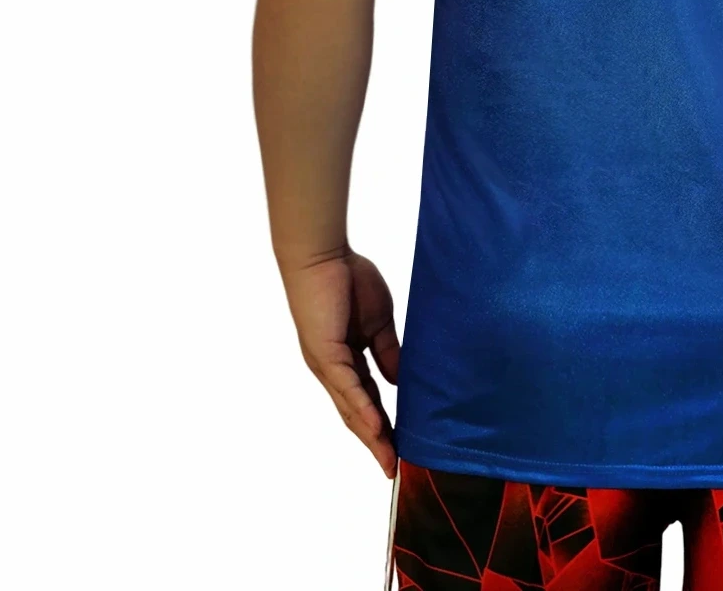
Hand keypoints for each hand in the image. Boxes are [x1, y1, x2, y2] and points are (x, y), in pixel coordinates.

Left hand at [280, 249, 400, 477]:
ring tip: (388, 459)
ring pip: (351, 409)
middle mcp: (333, 370)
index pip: (367, 400)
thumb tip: (400, 383)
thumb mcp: (379, 322)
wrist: (322, 255)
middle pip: (356, 415)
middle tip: (394, 467)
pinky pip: (347, 387)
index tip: (400, 448)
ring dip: (371, 436)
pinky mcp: (325, 354)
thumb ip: (388, 352)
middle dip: (376, 442)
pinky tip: (376, 427)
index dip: (383, 425)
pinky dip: (362, 409)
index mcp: (346, 361)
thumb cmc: (347, 279)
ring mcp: (327, 365)